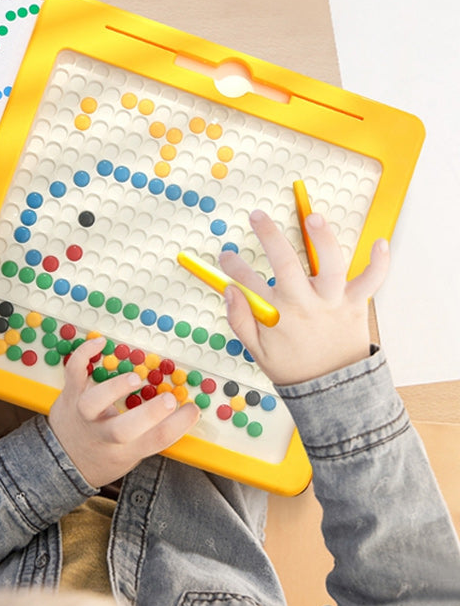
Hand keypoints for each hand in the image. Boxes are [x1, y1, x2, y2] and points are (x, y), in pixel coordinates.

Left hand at [48, 337, 199, 486]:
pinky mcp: (69, 395)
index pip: (155, 441)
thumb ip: (152, 433)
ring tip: (135, 378)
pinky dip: (84, 354)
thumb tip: (182, 408)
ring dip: (114, 388)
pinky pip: (73, 373)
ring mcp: (83, 415)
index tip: (193, 409)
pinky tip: (101, 342)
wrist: (62, 461)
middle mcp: (103, 435)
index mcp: (125, 450)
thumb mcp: (131, 455)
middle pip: (125, 430)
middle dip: (150, 415)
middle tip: (170, 400)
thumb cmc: (104, 453)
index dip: (178, 426)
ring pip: (93, 404)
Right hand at [220, 210, 389, 385]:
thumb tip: (229, 292)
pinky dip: (379, 262)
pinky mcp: (355, 304)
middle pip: (285, 263)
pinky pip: (371, 281)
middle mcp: (305, 304)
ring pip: (330, 264)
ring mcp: (332, 302)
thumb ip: (240, 320)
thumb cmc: (295, 368)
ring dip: (322, 238)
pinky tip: (379, 242)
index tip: (226, 257)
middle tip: (257, 217)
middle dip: (268, 236)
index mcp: (279, 315)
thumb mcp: (257, 351)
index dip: (233, 267)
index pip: (247, 283)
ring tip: (313, 219)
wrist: (332, 389)